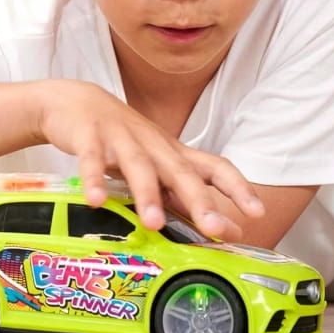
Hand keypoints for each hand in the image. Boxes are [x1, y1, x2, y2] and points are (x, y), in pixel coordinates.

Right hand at [34, 80, 263, 238]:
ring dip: (147, 194)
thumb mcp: (156, 168)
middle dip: (199, 200)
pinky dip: (93, 178)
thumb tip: (228, 230)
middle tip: (213, 228)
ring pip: (139, 166)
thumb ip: (186, 198)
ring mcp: (121, 138)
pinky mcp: (89, 136)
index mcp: (173, 154)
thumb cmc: (123, 142)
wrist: (77, 102)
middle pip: (181, 171)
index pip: (215, 168)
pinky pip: (92, 158)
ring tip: (154, 223)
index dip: (238, 187)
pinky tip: (94, 201)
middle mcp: (153, 145)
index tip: (256, 211)